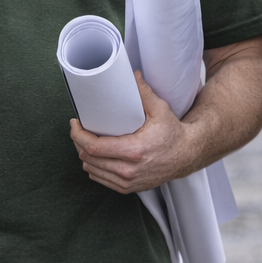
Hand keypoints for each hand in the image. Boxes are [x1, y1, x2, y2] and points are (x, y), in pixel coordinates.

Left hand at [69, 73, 193, 193]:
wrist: (185, 155)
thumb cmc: (172, 133)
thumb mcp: (161, 110)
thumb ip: (144, 93)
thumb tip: (132, 75)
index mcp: (134, 151)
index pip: (94, 147)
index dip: (78, 135)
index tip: (75, 123)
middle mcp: (129, 170)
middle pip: (88, 158)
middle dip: (77, 142)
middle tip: (78, 128)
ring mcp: (127, 182)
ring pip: (91, 170)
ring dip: (84, 155)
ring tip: (84, 140)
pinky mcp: (127, 188)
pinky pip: (100, 179)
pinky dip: (93, 167)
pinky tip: (94, 156)